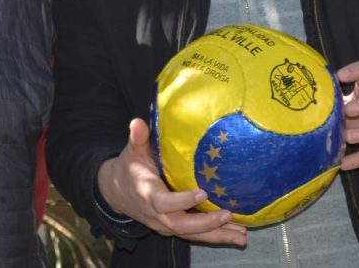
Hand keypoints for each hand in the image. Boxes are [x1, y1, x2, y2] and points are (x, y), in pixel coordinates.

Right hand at [96, 118, 246, 245]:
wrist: (117, 192)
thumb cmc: (129, 167)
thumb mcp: (132, 151)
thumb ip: (138, 138)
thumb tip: (137, 122)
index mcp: (146, 194)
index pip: (163, 202)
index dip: (182, 200)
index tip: (203, 193)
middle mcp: (156, 214)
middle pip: (180, 225)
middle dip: (205, 223)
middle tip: (228, 215)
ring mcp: (164, 224)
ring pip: (190, 234)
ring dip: (216, 236)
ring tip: (241, 236)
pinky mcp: (173, 227)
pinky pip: (194, 235)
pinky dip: (215, 236)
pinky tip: (236, 236)